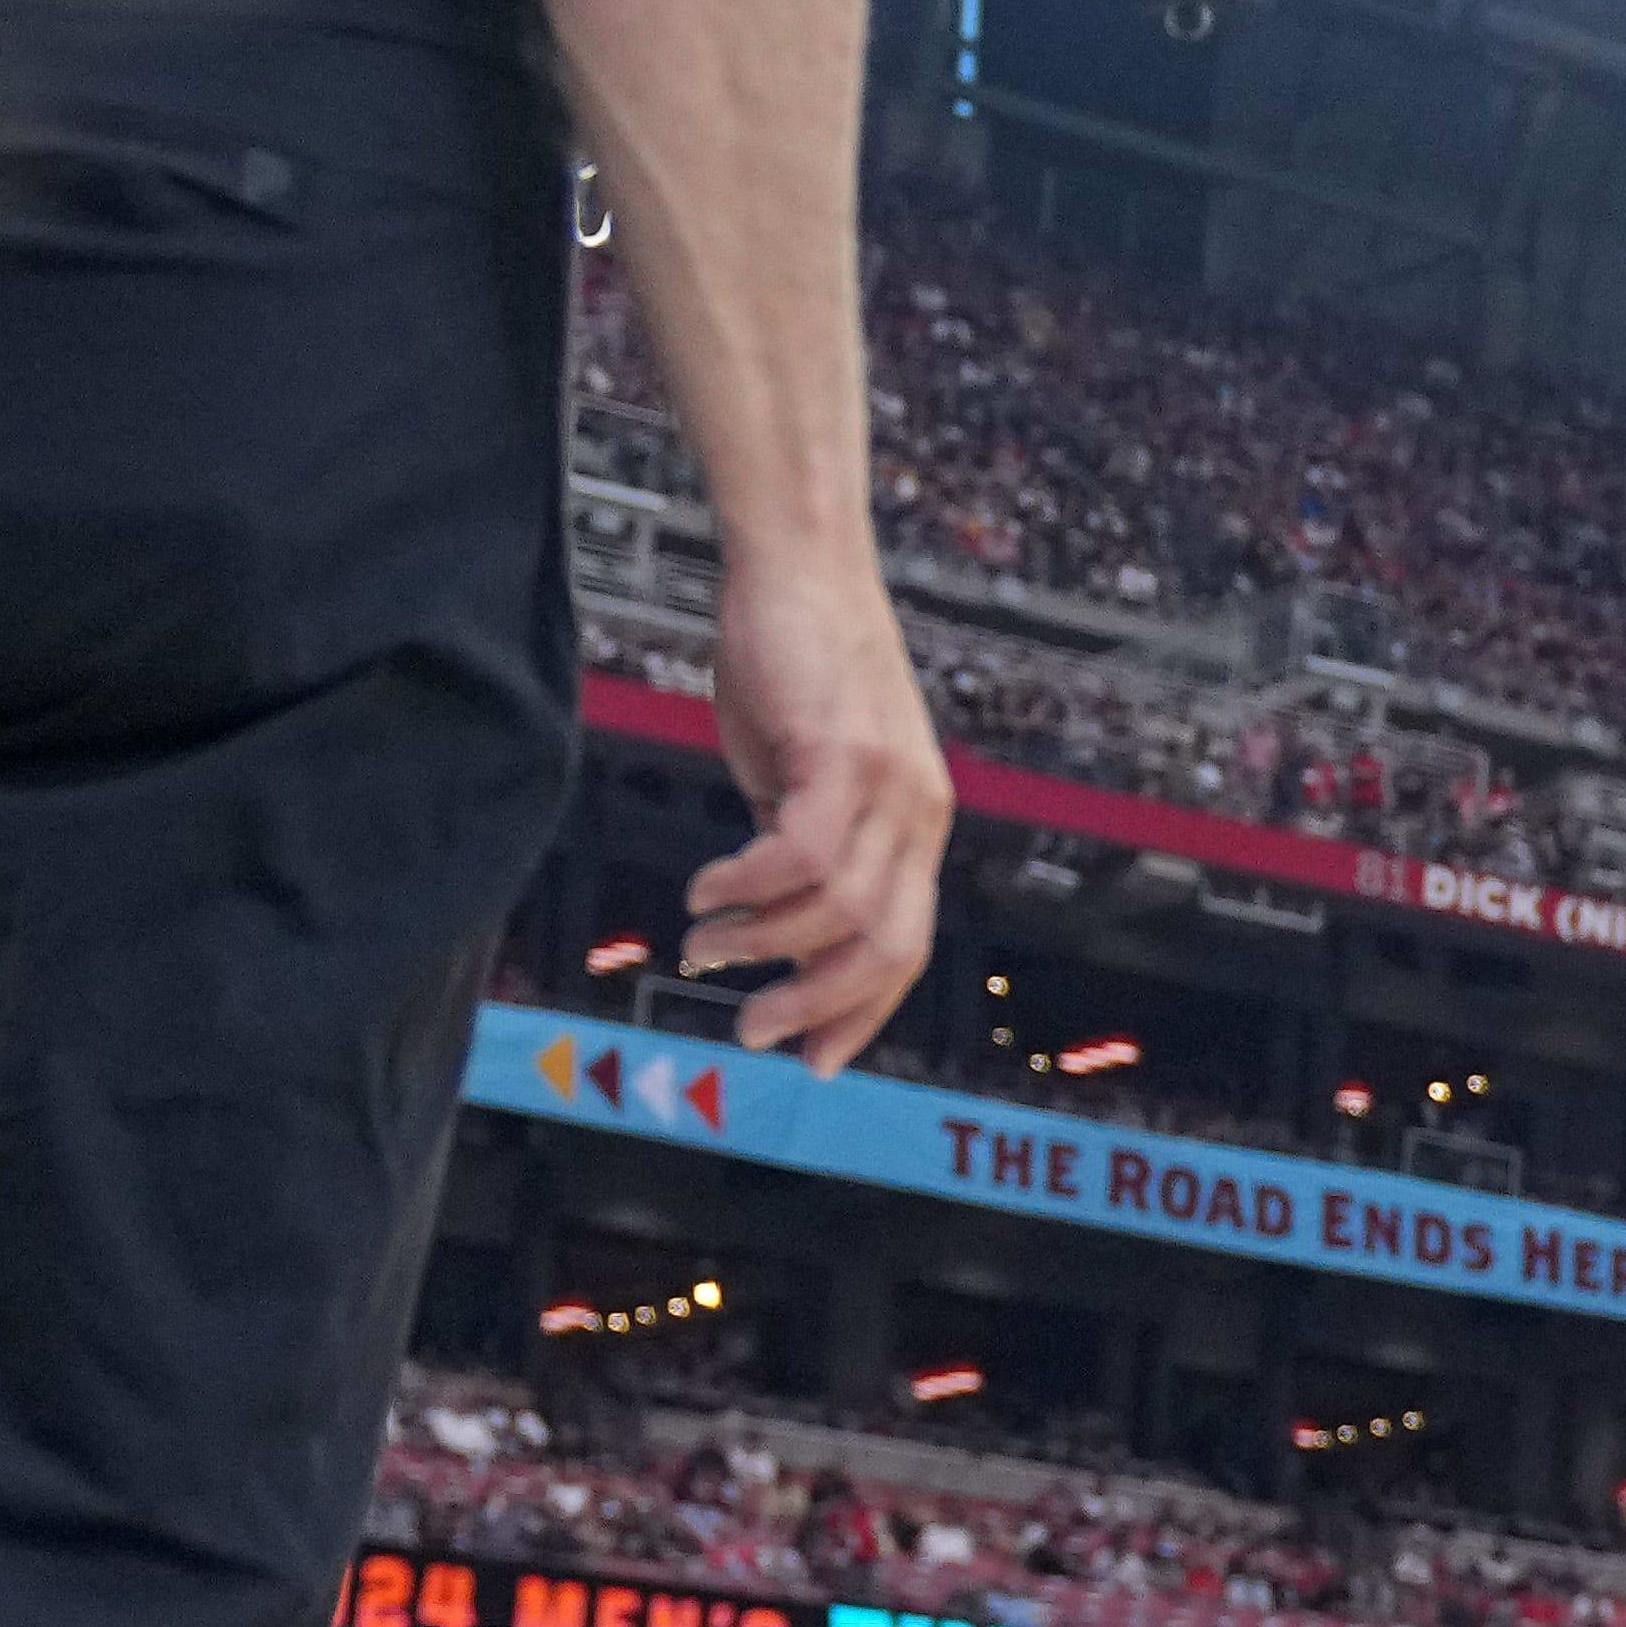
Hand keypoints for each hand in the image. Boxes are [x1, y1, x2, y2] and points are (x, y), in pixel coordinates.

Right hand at [681, 539, 946, 1073]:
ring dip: (761, 943)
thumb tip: (769, 916)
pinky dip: (748, 884)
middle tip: (751, 1028)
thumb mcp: (802, 775)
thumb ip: (800, 841)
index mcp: (916, 826)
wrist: (799, 569)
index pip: (905, 946)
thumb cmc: (794, 668)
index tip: (812, 1058)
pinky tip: (707, 889)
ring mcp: (891, 783)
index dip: (861, 1011)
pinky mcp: (846, 752)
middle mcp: (920, 813)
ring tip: (705, 944)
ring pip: (839, 908)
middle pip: (887, 946)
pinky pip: (803, 852)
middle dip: (817, 1003)